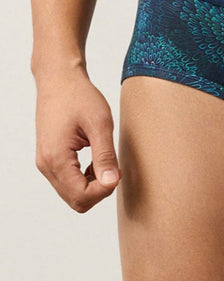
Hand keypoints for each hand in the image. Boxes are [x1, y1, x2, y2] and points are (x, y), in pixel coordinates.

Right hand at [34, 66, 122, 212]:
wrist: (60, 80)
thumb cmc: (79, 96)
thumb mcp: (100, 124)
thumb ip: (105, 155)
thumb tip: (111, 182)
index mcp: (56, 158)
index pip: (81, 196)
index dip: (104, 190)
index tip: (119, 172)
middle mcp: (46, 165)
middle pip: (75, 200)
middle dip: (100, 191)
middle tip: (116, 168)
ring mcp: (46, 163)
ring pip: (71, 193)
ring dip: (93, 185)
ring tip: (107, 162)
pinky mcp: (50, 158)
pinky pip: (68, 181)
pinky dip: (86, 178)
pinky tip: (98, 161)